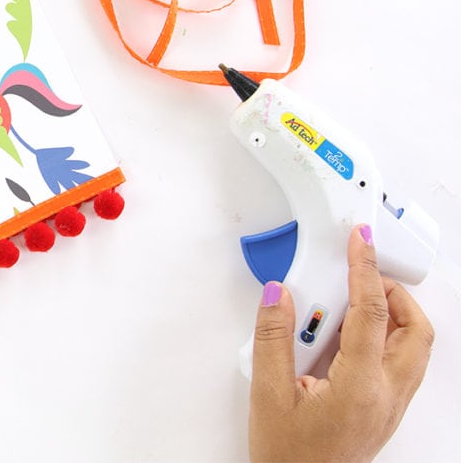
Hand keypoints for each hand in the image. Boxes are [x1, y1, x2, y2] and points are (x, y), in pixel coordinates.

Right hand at [248, 224, 433, 462]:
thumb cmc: (289, 457)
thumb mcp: (268, 393)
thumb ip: (273, 337)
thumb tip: (279, 294)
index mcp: (361, 387)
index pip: (372, 313)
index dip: (365, 269)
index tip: (360, 241)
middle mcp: (387, 395)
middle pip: (415, 329)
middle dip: (392, 291)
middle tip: (360, 271)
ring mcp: (390, 405)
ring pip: (414, 347)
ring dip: (392, 315)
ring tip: (350, 302)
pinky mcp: (383, 410)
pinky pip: (401, 363)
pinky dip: (383, 337)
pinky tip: (345, 337)